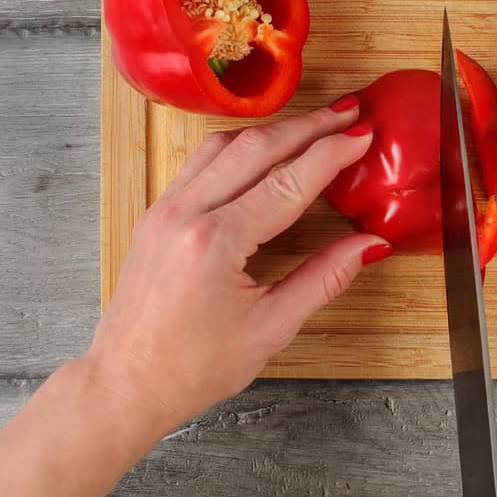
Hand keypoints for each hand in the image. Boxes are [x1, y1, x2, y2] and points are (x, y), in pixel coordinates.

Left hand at [86, 98, 390, 427]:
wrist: (125, 385)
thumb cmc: (193, 367)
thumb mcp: (271, 327)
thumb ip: (324, 278)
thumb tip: (371, 245)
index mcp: (215, 242)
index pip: (288, 182)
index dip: (332, 154)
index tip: (363, 135)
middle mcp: (185, 214)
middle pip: (257, 149)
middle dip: (309, 126)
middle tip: (348, 111)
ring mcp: (165, 209)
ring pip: (224, 145)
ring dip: (274, 130)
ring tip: (313, 123)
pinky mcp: (156, 214)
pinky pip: (201, 162)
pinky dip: (239, 146)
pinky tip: (263, 147)